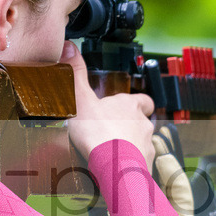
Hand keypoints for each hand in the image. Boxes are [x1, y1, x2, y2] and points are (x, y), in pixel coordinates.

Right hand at [63, 41, 154, 168]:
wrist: (114, 167)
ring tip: (112, 151)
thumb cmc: (98, 134)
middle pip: (142, 122)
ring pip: (141, 142)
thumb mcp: (80, 100)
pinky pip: (139, 162)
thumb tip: (69, 48)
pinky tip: (117, 166)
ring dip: (130, 145)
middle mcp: (142, 123)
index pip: (142, 99)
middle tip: (113, 130)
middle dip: (130, 125)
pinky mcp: (145, 164)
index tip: (130, 104)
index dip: (138, 102)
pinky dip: (130, 163)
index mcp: (129, 105)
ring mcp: (146, 144)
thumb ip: (75, 74)